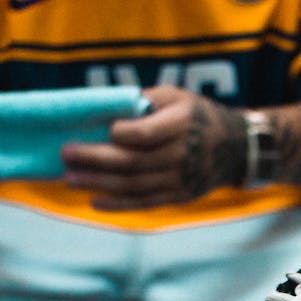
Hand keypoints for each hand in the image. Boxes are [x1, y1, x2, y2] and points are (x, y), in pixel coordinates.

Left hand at [61, 85, 245, 209]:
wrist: (234, 148)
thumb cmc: (196, 116)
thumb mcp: (178, 96)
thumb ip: (145, 99)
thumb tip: (106, 106)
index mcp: (181, 125)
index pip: (145, 134)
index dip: (121, 134)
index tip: (104, 129)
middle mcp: (181, 155)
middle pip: (133, 162)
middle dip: (95, 159)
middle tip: (66, 155)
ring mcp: (180, 180)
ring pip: (133, 185)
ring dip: (98, 183)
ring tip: (70, 178)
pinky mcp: (178, 197)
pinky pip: (143, 203)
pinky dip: (117, 204)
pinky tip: (94, 200)